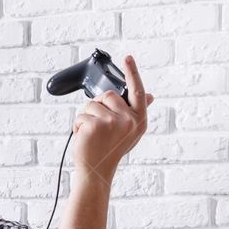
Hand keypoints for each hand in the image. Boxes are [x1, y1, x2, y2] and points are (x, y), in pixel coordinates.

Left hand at [71, 54, 154, 186]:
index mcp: (139, 120)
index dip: (133, 73)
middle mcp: (129, 120)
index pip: (137, 91)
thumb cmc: (110, 151)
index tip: (128, 57)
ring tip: (92, 135)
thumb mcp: (129, 132)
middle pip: (108, 94)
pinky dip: (78, 126)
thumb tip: (150, 96)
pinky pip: (81, 115)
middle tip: (99, 127)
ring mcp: (112, 122)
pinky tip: (84, 138)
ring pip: (92, 104)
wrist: (97, 171)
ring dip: (86, 117)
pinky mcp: (95, 125)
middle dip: (98, 107)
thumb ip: (135, 112)